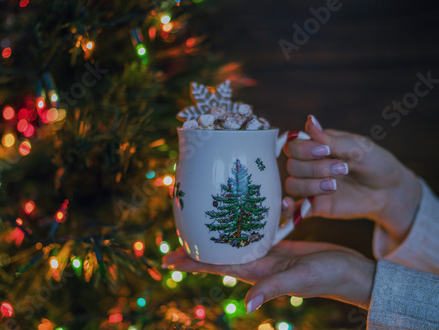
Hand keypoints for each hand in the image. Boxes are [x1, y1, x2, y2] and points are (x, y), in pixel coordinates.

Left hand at [163, 241, 374, 312]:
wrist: (351, 271)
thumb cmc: (329, 277)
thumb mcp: (300, 280)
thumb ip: (273, 289)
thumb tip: (247, 306)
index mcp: (257, 271)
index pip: (216, 266)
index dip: (191, 263)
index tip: (167, 260)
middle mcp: (258, 262)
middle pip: (220, 253)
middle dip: (197, 247)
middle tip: (175, 237)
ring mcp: (269, 253)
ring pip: (236, 240)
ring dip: (218, 233)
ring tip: (201, 221)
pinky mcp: (282, 243)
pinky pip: (259, 230)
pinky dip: (248, 222)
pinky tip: (242, 211)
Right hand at [282, 115, 421, 243]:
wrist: (390, 190)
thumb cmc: (374, 162)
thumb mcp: (357, 147)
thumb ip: (330, 139)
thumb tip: (309, 120)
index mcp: (315, 147)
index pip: (292, 146)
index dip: (303, 150)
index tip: (326, 151)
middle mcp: (308, 166)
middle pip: (292, 166)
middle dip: (316, 168)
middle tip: (343, 169)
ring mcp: (310, 187)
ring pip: (292, 186)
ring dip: (312, 185)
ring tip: (335, 186)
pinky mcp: (314, 207)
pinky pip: (293, 211)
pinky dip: (287, 209)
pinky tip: (292, 205)